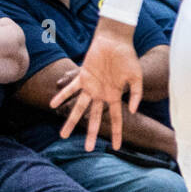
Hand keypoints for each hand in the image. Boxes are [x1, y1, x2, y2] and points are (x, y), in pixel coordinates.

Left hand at [50, 20, 141, 149]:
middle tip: (87, 149)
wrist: (116, 42)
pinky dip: (62, 96)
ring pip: (79, 108)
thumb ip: (135, 94)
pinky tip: (52, 104)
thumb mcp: (136, 77)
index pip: (116, 120)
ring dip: (71, 121)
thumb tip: (132, 110)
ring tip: (62, 135)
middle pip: (95, 118)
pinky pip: (70, 89)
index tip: (117, 147)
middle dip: (90, 134)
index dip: (116, 133)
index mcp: (115, 97)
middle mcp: (102, 95)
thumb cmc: (128, 58)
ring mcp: (91, 87)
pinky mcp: (83, 77)